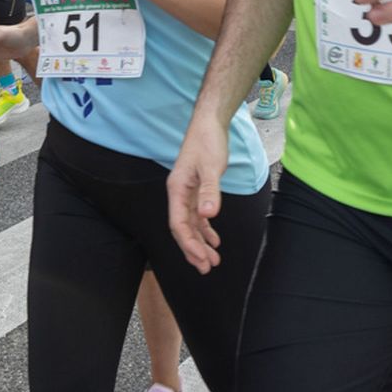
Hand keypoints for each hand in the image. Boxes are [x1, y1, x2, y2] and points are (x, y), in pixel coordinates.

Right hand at [167, 115, 229, 273]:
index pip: (178, 224)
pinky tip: (214, 241)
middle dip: (193, 250)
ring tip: (212, 261)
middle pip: (182, 228)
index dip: (188, 244)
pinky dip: (205, 230)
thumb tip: (208, 216)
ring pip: (190, 225)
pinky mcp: (196, 190)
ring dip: (200, 243)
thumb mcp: (211, 167)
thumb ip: (210, 191)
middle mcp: (179, 193)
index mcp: (177, 189)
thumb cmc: (208, 142)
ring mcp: (187, 193)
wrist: (209, 124)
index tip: (201, 259)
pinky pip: (197, 216)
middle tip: (206, 268)